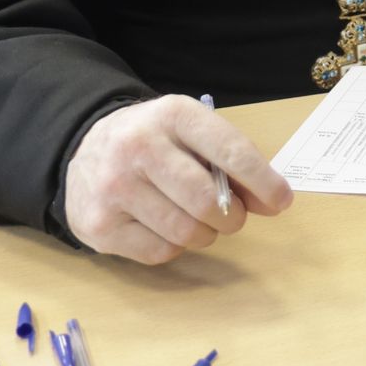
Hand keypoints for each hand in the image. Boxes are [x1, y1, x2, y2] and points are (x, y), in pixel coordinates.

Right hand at [63, 95, 292, 263]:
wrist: (83, 147)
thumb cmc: (154, 141)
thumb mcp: (191, 132)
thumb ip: (231, 161)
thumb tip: (272, 202)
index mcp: (173, 114)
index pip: (229, 150)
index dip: (262, 181)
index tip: (281, 201)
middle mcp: (139, 146)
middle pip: (207, 201)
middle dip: (233, 217)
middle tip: (233, 217)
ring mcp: (114, 187)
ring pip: (186, 231)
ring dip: (206, 234)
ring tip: (199, 220)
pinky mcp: (100, 225)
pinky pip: (161, 251)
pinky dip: (176, 246)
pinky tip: (165, 226)